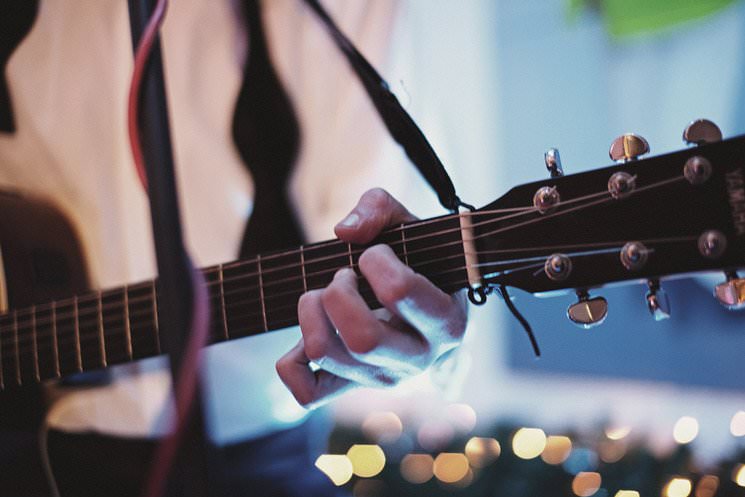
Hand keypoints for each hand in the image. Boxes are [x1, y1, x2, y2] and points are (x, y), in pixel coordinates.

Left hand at [276, 188, 467, 407]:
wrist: (416, 295)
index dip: (375, 261)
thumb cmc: (413, 257)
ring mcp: (384, 379)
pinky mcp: (351, 389)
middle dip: (339, 293)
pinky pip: (307, 392)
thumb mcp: (406, 223)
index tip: (375, 254)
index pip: (399, 291)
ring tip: (323, 293)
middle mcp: (419, 360)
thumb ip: (379, 209)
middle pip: (362, 338)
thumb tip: (344, 232)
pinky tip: (308, 331)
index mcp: (446, 321)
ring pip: (327, 355)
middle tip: (344, 276)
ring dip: (310, 311)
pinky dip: (292, 360)